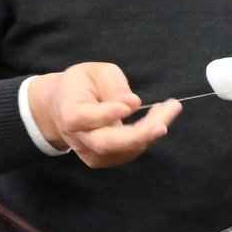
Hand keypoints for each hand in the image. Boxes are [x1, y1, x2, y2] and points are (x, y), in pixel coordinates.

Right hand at [30, 62, 175, 167]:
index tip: (131, 105)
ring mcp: (90, 152)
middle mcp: (78, 136)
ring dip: (150, 132)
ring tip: (170, 108)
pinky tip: (159, 118)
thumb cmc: (82, 85)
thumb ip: (112, 85)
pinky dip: (147, 137)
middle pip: (104, 143)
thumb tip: (132, 103)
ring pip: (122, 150)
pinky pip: (129, 152)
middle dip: (137, 135)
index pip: (83, 117)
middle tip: (163, 123)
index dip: (105, 113)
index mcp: (68, 110)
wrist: (62, 107)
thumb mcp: (95, 72)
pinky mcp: (103, 159)